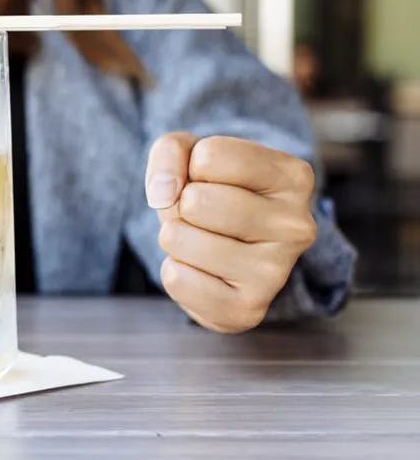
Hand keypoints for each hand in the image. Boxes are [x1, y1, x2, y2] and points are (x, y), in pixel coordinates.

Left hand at [145, 133, 316, 332]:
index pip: (210, 156)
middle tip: (203, 216)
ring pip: (179, 238)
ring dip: (175, 237)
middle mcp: (296, 225)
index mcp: (293, 177)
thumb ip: (171, 150)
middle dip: (181, 205)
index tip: (210, 180)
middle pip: (195, 201)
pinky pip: (176, 279)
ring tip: (202, 240)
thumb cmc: (211, 192)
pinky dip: (175, 271)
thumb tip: (163, 192)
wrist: (225, 250)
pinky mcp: (248, 309)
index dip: (192, 166)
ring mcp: (276, 272)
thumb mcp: (191, 154)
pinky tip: (202, 271)